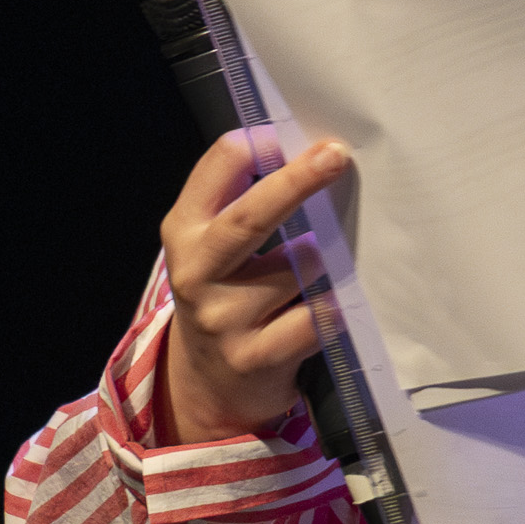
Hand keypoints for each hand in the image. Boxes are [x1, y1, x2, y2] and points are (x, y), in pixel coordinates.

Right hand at [159, 131, 350, 443]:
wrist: (208, 386)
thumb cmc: (227, 295)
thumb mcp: (213, 246)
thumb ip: (242, 200)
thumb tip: (305, 149)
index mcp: (184, 231)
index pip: (218, 168)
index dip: (259, 146)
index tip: (299, 137)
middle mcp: (196, 273)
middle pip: (248, 219)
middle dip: (294, 183)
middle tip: (335, 156)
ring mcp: (224, 319)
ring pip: (298, 268)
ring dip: (326, 258)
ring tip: (331, 264)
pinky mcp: (256, 357)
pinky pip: (315, 317)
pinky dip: (335, 305)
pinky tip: (340, 302)